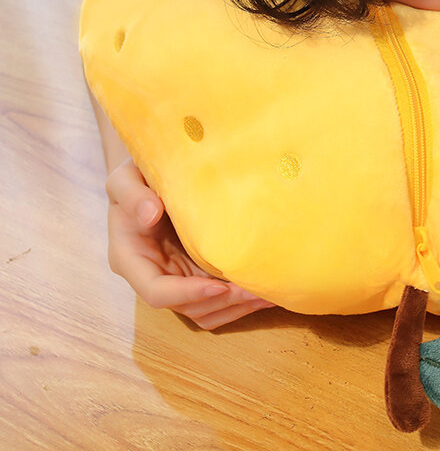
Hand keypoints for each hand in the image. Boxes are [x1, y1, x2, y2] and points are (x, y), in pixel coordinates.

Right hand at [106, 159, 273, 328]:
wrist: (151, 175)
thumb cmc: (137, 176)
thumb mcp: (125, 178)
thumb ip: (133, 194)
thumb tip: (150, 213)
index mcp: (131, 259)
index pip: (156, 292)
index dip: (187, 293)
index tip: (218, 284)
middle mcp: (154, 276)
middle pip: (187, 306)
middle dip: (222, 302)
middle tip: (257, 291)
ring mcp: (177, 278)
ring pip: (205, 310)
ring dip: (236, 307)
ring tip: (268, 294)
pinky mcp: (196, 273)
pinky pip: (217, 300)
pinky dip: (239, 301)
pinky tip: (265, 291)